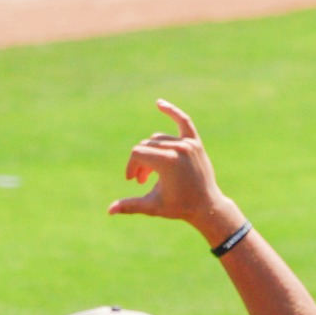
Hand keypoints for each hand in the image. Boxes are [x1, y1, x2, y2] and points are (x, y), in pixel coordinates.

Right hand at [108, 100, 241, 242]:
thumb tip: (109, 211)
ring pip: (158, 139)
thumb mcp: (152, 206)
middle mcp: (179, 148)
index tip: (133, 180)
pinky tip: (159, 103)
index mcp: (168, 161)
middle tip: (142, 181)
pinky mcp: (195, 142)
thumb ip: (130, 205)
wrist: (207, 207)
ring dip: (151, 153)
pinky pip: (183, 121)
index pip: (138, 154)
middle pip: (147, 146)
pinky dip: (172, 112)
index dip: (132, 167)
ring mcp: (188, 144)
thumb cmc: (179, 207)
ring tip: (151, 173)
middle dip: (141, 163)